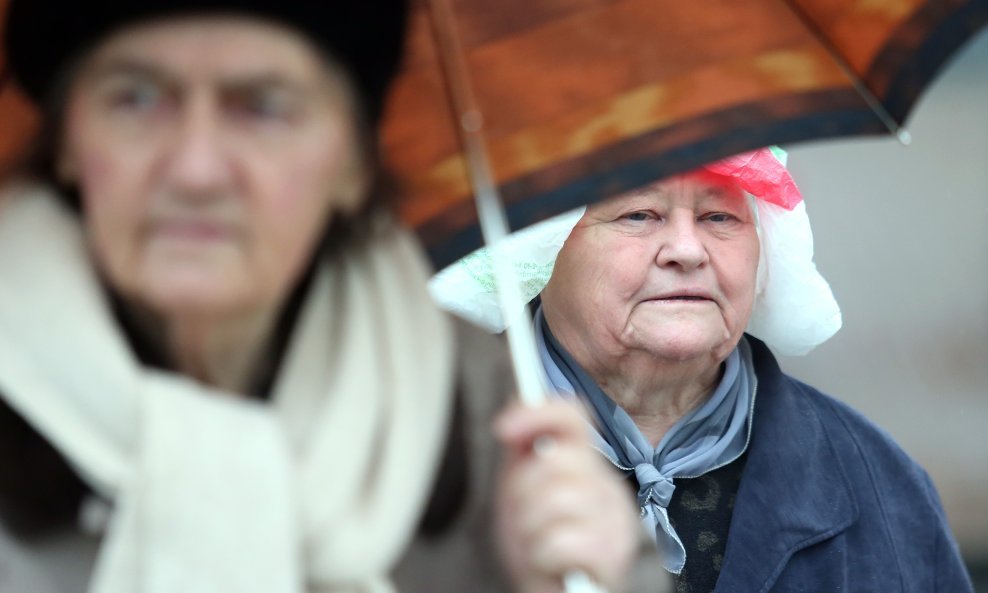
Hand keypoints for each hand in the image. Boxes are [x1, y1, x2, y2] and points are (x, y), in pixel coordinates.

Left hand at [494, 400, 637, 592]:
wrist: (552, 591)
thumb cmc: (540, 544)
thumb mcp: (522, 490)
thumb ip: (522, 450)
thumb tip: (513, 415)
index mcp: (587, 465)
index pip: (573, 416)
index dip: (537, 413)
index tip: (503, 428)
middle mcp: (605, 487)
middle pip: (555, 459)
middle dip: (524, 493)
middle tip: (529, 517)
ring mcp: (614, 520)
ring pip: (555, 500)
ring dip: (532, 530)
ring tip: (540, 543)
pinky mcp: (612, 556)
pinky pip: (560, 542)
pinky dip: (542, 557)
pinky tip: (550, 564)